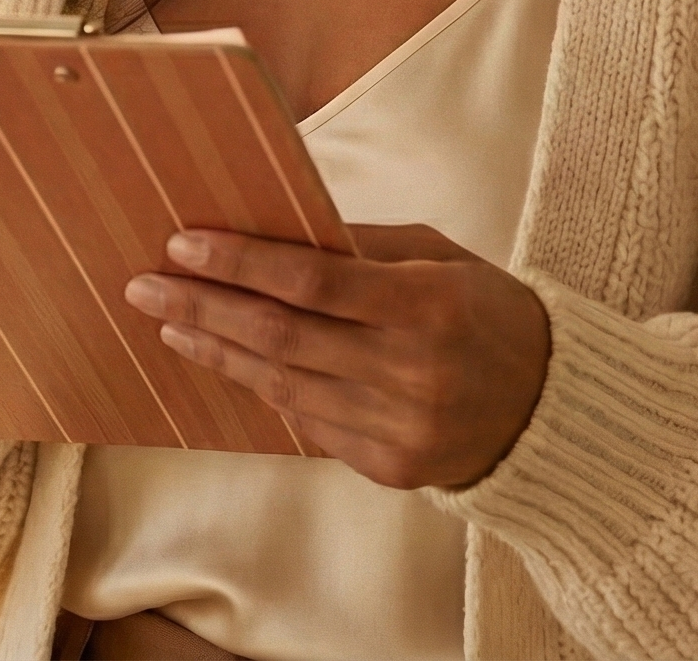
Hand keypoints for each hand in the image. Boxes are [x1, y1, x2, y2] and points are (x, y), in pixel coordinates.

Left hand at [126, 223, 550, 490]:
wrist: (552, 409)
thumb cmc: (488, 312)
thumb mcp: (438, 256)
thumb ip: (362, 246)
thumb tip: (277, 229)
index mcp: (424, 305)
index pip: (310, 282)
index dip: (240, 263)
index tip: (183, 244)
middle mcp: (408, 372)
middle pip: (280, 337)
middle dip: (202, 308)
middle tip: (145, 286)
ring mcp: (396, 428)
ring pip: (282, 386)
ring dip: (218, 351)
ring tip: (171, 322)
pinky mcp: (387, 468)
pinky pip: (308, 423)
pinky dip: (265, 388)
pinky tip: (229, 360)